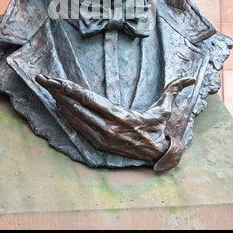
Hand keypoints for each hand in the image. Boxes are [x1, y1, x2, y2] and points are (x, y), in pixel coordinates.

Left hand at [36, 74, 194, 162]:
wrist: (156, 155)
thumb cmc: (158, 128)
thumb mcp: (165, 107)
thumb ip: (175, 89)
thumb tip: (191, 77)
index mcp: (118, 115)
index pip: (86, 97)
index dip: (67, 87)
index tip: (52, 79)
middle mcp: (106, 126)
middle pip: (75, 105)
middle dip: (56, 92)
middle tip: (41, 79)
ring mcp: (100, 137)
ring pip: (74, 117)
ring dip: (59, 103)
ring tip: (48, 90)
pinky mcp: (99, 144)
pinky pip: (78, 128)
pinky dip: (67, 117)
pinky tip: (59, 109)